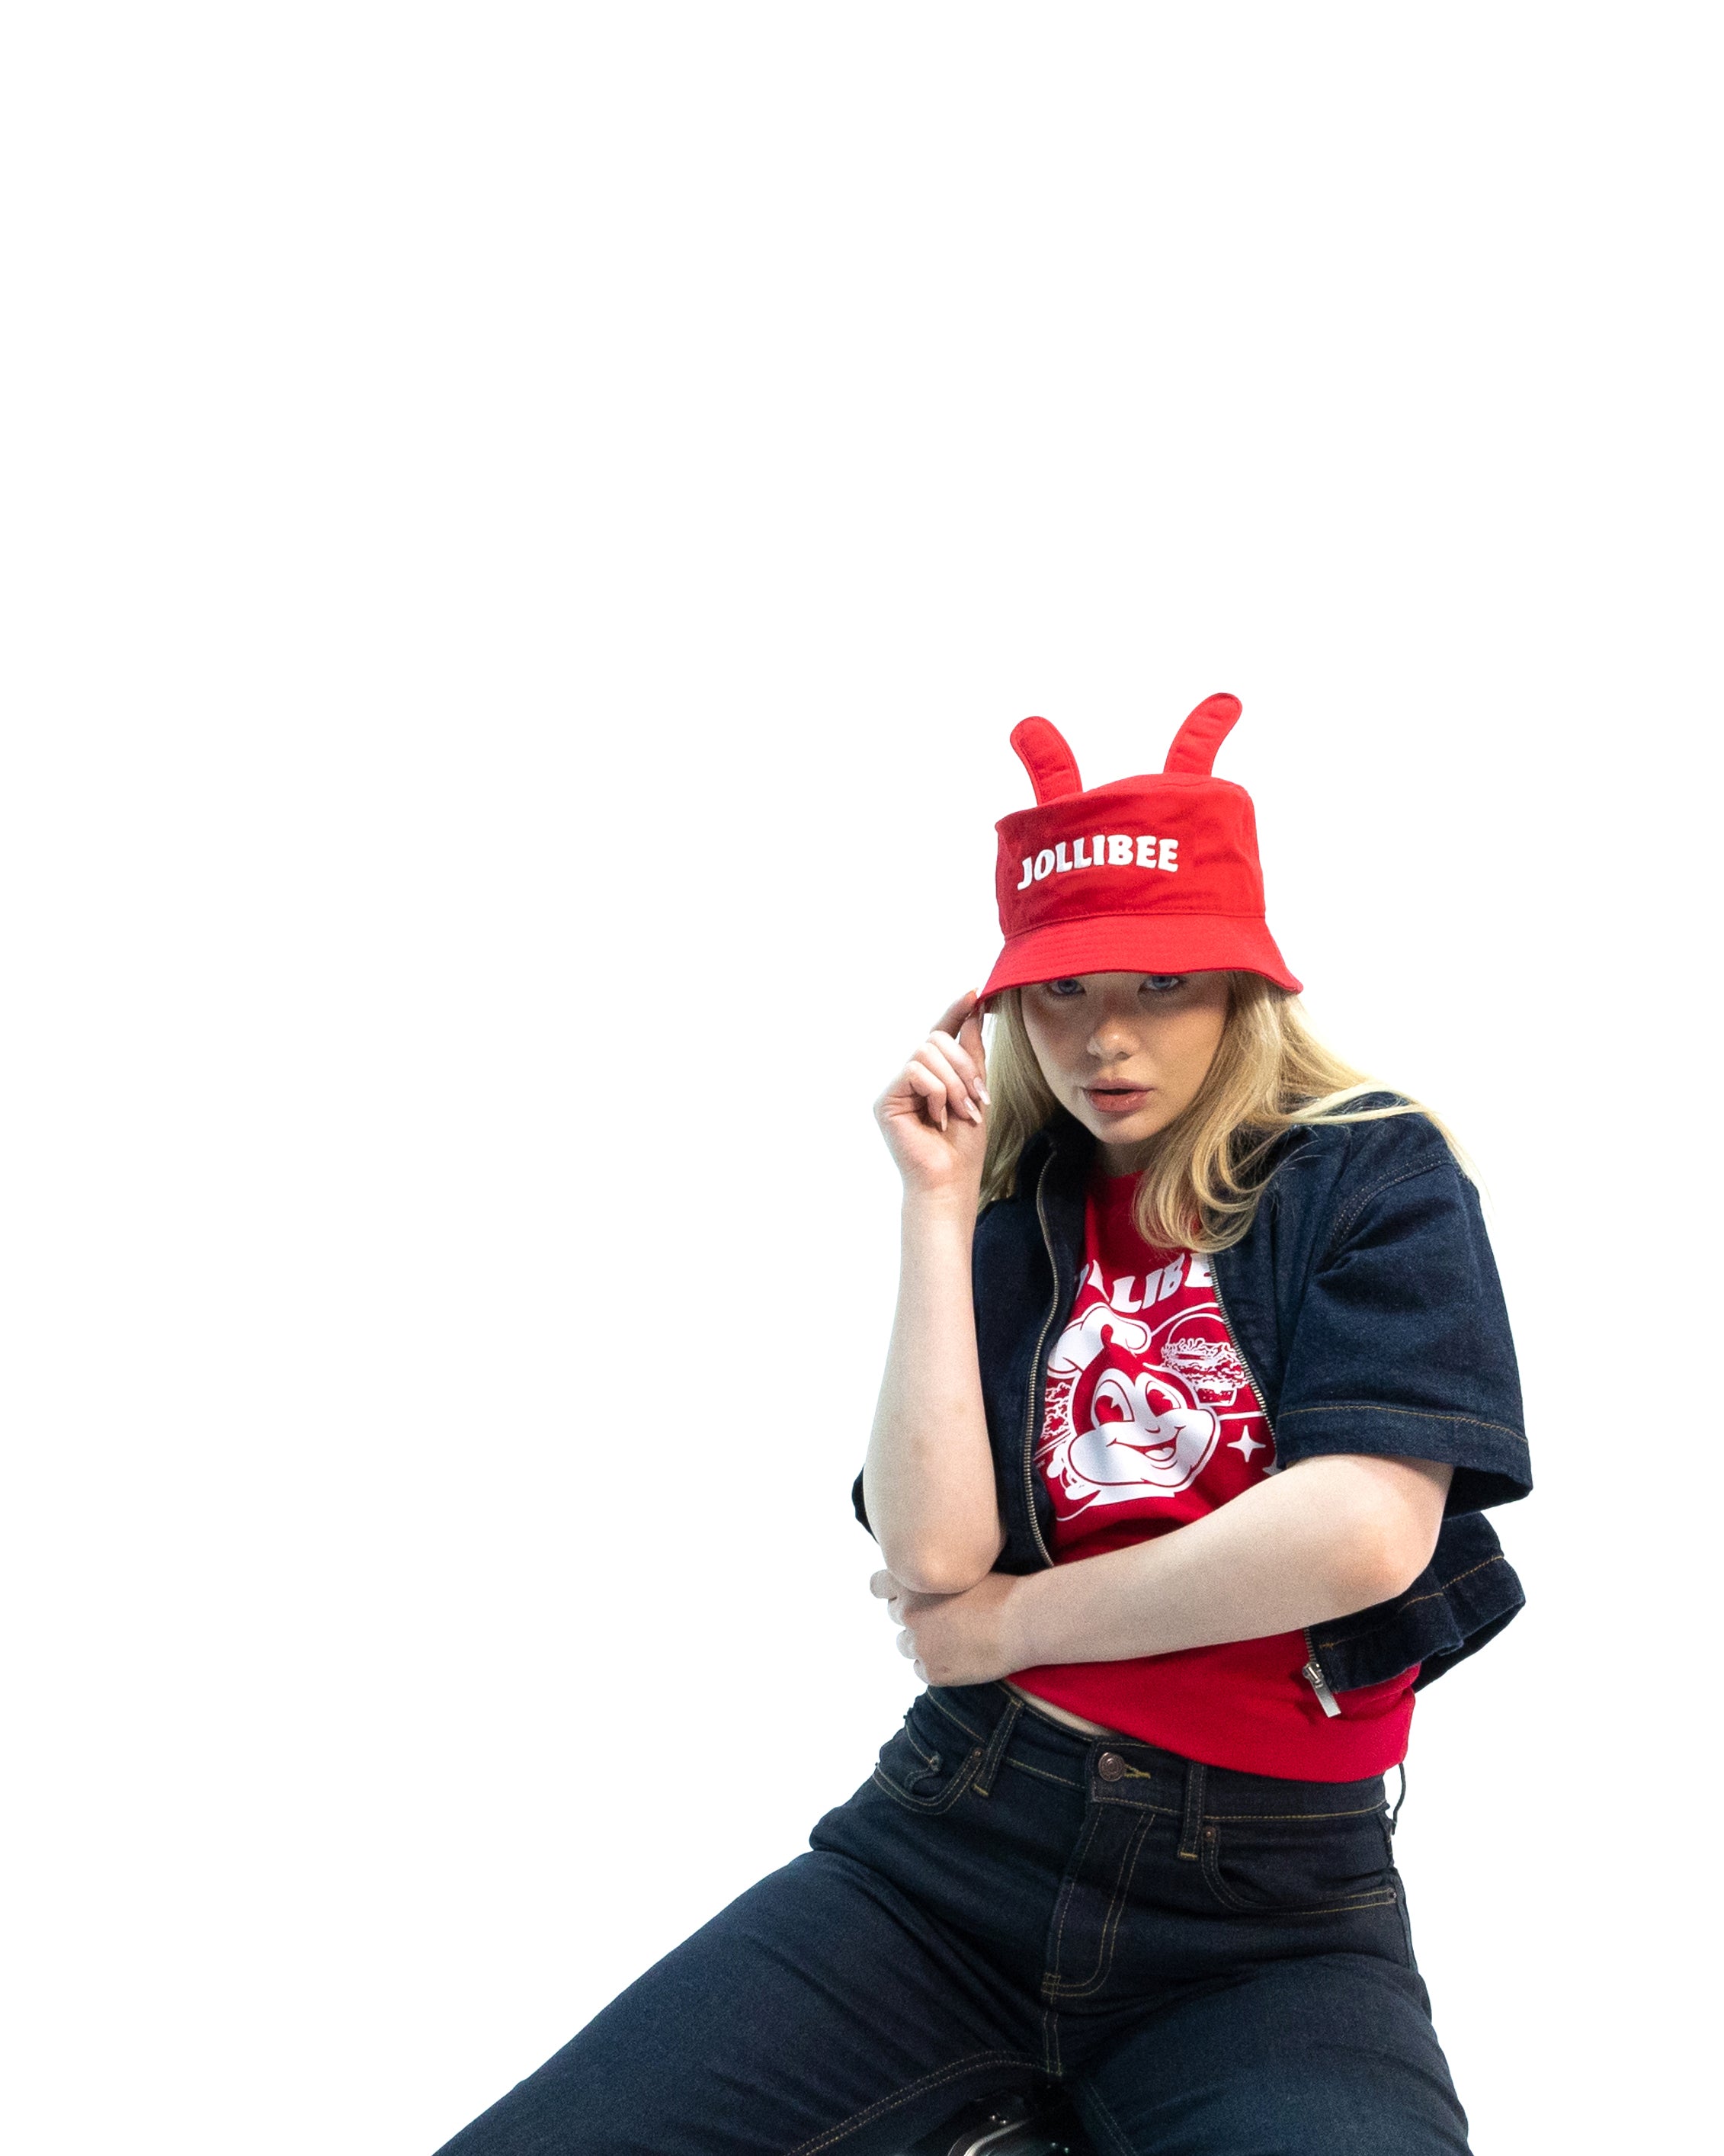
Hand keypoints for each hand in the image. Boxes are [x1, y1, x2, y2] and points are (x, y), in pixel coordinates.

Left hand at [870, 1567, 1023, 1686]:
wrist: (1024, 1621)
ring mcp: (917, 1644)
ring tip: (956, 1637)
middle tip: (945, 1617)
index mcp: (910, 1581)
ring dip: (923, 1642)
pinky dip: (936, 1665)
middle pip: (895, 1616)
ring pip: (906, 1645)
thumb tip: (916, 1579)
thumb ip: (930, 1575)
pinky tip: (961, 1655)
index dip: (892, 1590)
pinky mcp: (930, 1671)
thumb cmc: (1000, 1589)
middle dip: (914, 1616)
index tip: (908, 1594)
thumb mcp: (959, 1568)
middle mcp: (907, 1612)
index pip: (877, 1586)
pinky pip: (921, 1669)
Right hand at [873, 990, 990, 1199]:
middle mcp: (909, 1078)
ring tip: (962, 1113)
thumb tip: (975, 1013)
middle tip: (979, 1099)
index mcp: (931, 1075)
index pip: (941, 1035)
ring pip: (926, 1053)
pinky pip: (915, 1071)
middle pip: (936, 1040)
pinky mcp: (885, 1100)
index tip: (974, 992)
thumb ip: (972, 1054)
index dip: (955, 1013)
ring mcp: (895, 1088)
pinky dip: (937, 1093)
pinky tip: (938, 1119)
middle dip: (964, 1067)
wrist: (950, 1181)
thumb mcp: (976, 1092)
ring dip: (954, 1083)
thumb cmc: (962, 1146)